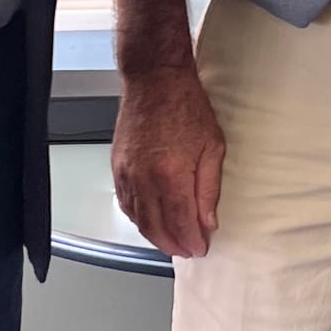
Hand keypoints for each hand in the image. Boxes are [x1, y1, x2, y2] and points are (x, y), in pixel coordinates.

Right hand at [112, 66, 225, 259]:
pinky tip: (149, 222)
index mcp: (171, 175)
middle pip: (156, 227)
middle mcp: (144, 178)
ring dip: (155, 236)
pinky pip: (126, 203)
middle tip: (188, 250)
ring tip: (171, 242)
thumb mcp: (212, 147)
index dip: (192, 241)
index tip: (200, 248)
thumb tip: (208, 221)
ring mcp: (127, 174)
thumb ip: (209, 189)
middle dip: (174, 244)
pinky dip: (138, 219)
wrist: (155, 80)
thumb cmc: (185, 105)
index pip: (181, 223)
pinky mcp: (118, 167)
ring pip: (138, 219)